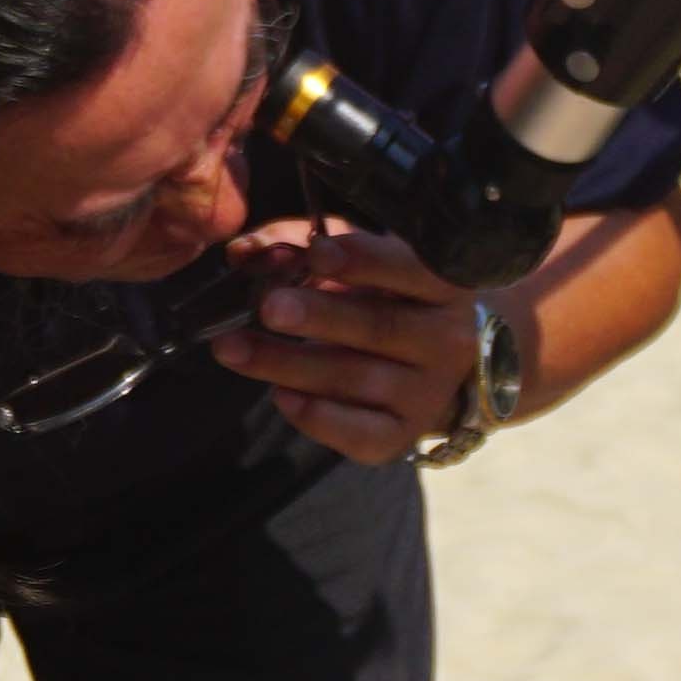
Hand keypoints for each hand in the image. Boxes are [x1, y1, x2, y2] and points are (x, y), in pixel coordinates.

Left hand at [209, 223, 488, 466]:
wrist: (430, 364)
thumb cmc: (385, 295)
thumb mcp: (353, 257)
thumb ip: (299, 245)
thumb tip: (244, 252)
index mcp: (443, 284)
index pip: (409, 269)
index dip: (363, 261)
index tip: (315, 253)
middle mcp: (446, 340)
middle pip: (378, 328)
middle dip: (319, 317)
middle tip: (267, 308)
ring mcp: (429, 394)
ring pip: (357, 380)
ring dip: (290, 365)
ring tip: (234, 349)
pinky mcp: (404, 435)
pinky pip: (361, 434)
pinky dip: (318, 417)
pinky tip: (281, 396)